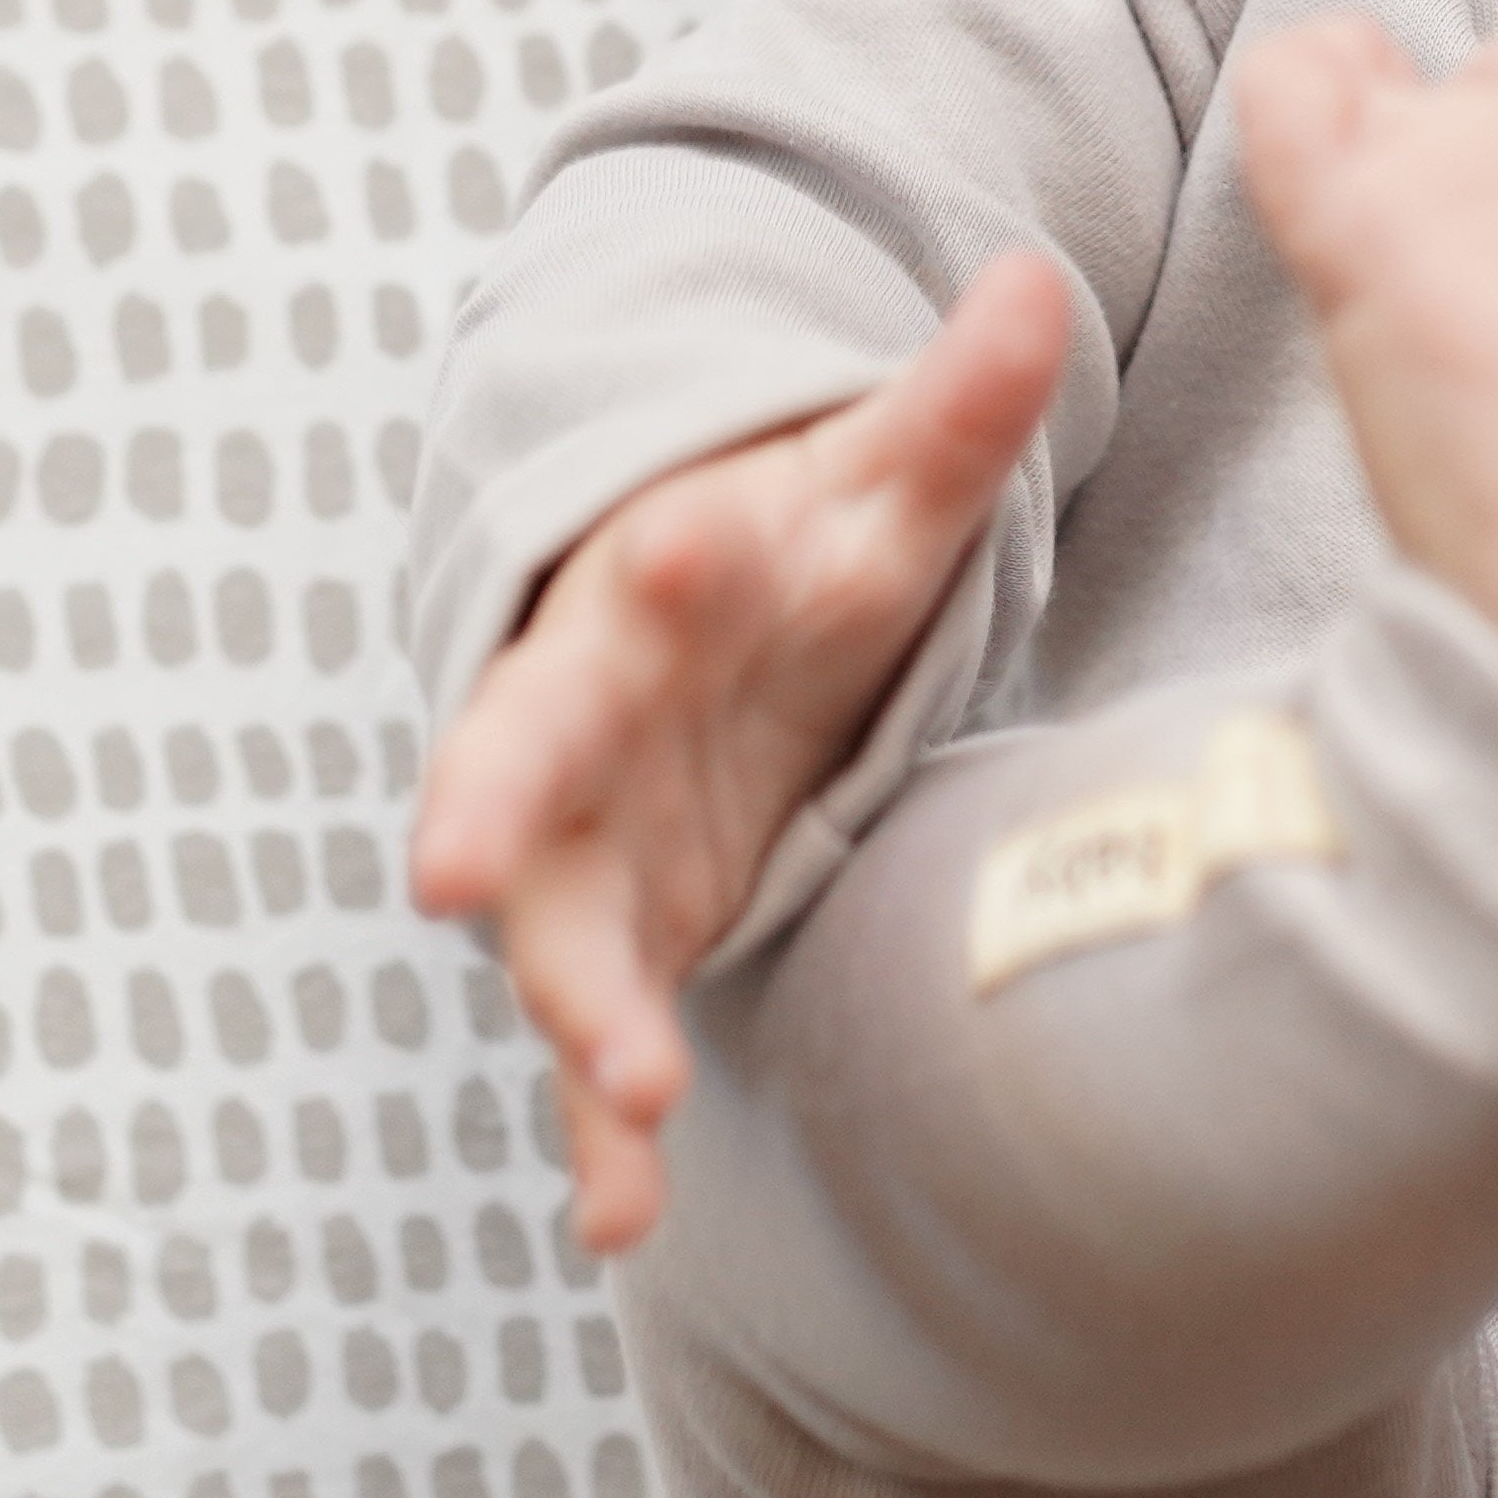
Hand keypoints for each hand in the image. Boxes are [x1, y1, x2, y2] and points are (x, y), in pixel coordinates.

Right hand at [407, 247, 1073, 1252]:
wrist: (711, 631)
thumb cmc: (802, 549)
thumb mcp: (888, 480)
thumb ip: (962, 399)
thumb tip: (1043, 281)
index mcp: (665, 579)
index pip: (664, 559)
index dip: (678, 553)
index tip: (695, 532)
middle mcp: (590, 711)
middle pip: (525, 751)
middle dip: (489, 803)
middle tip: (453, 864)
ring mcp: (584, 838)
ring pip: (550, 925)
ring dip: (575, 1004)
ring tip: (626, 1088)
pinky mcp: (612, 938)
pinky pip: (595, 1042)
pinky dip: (602, 1130)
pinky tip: (625, 1216)